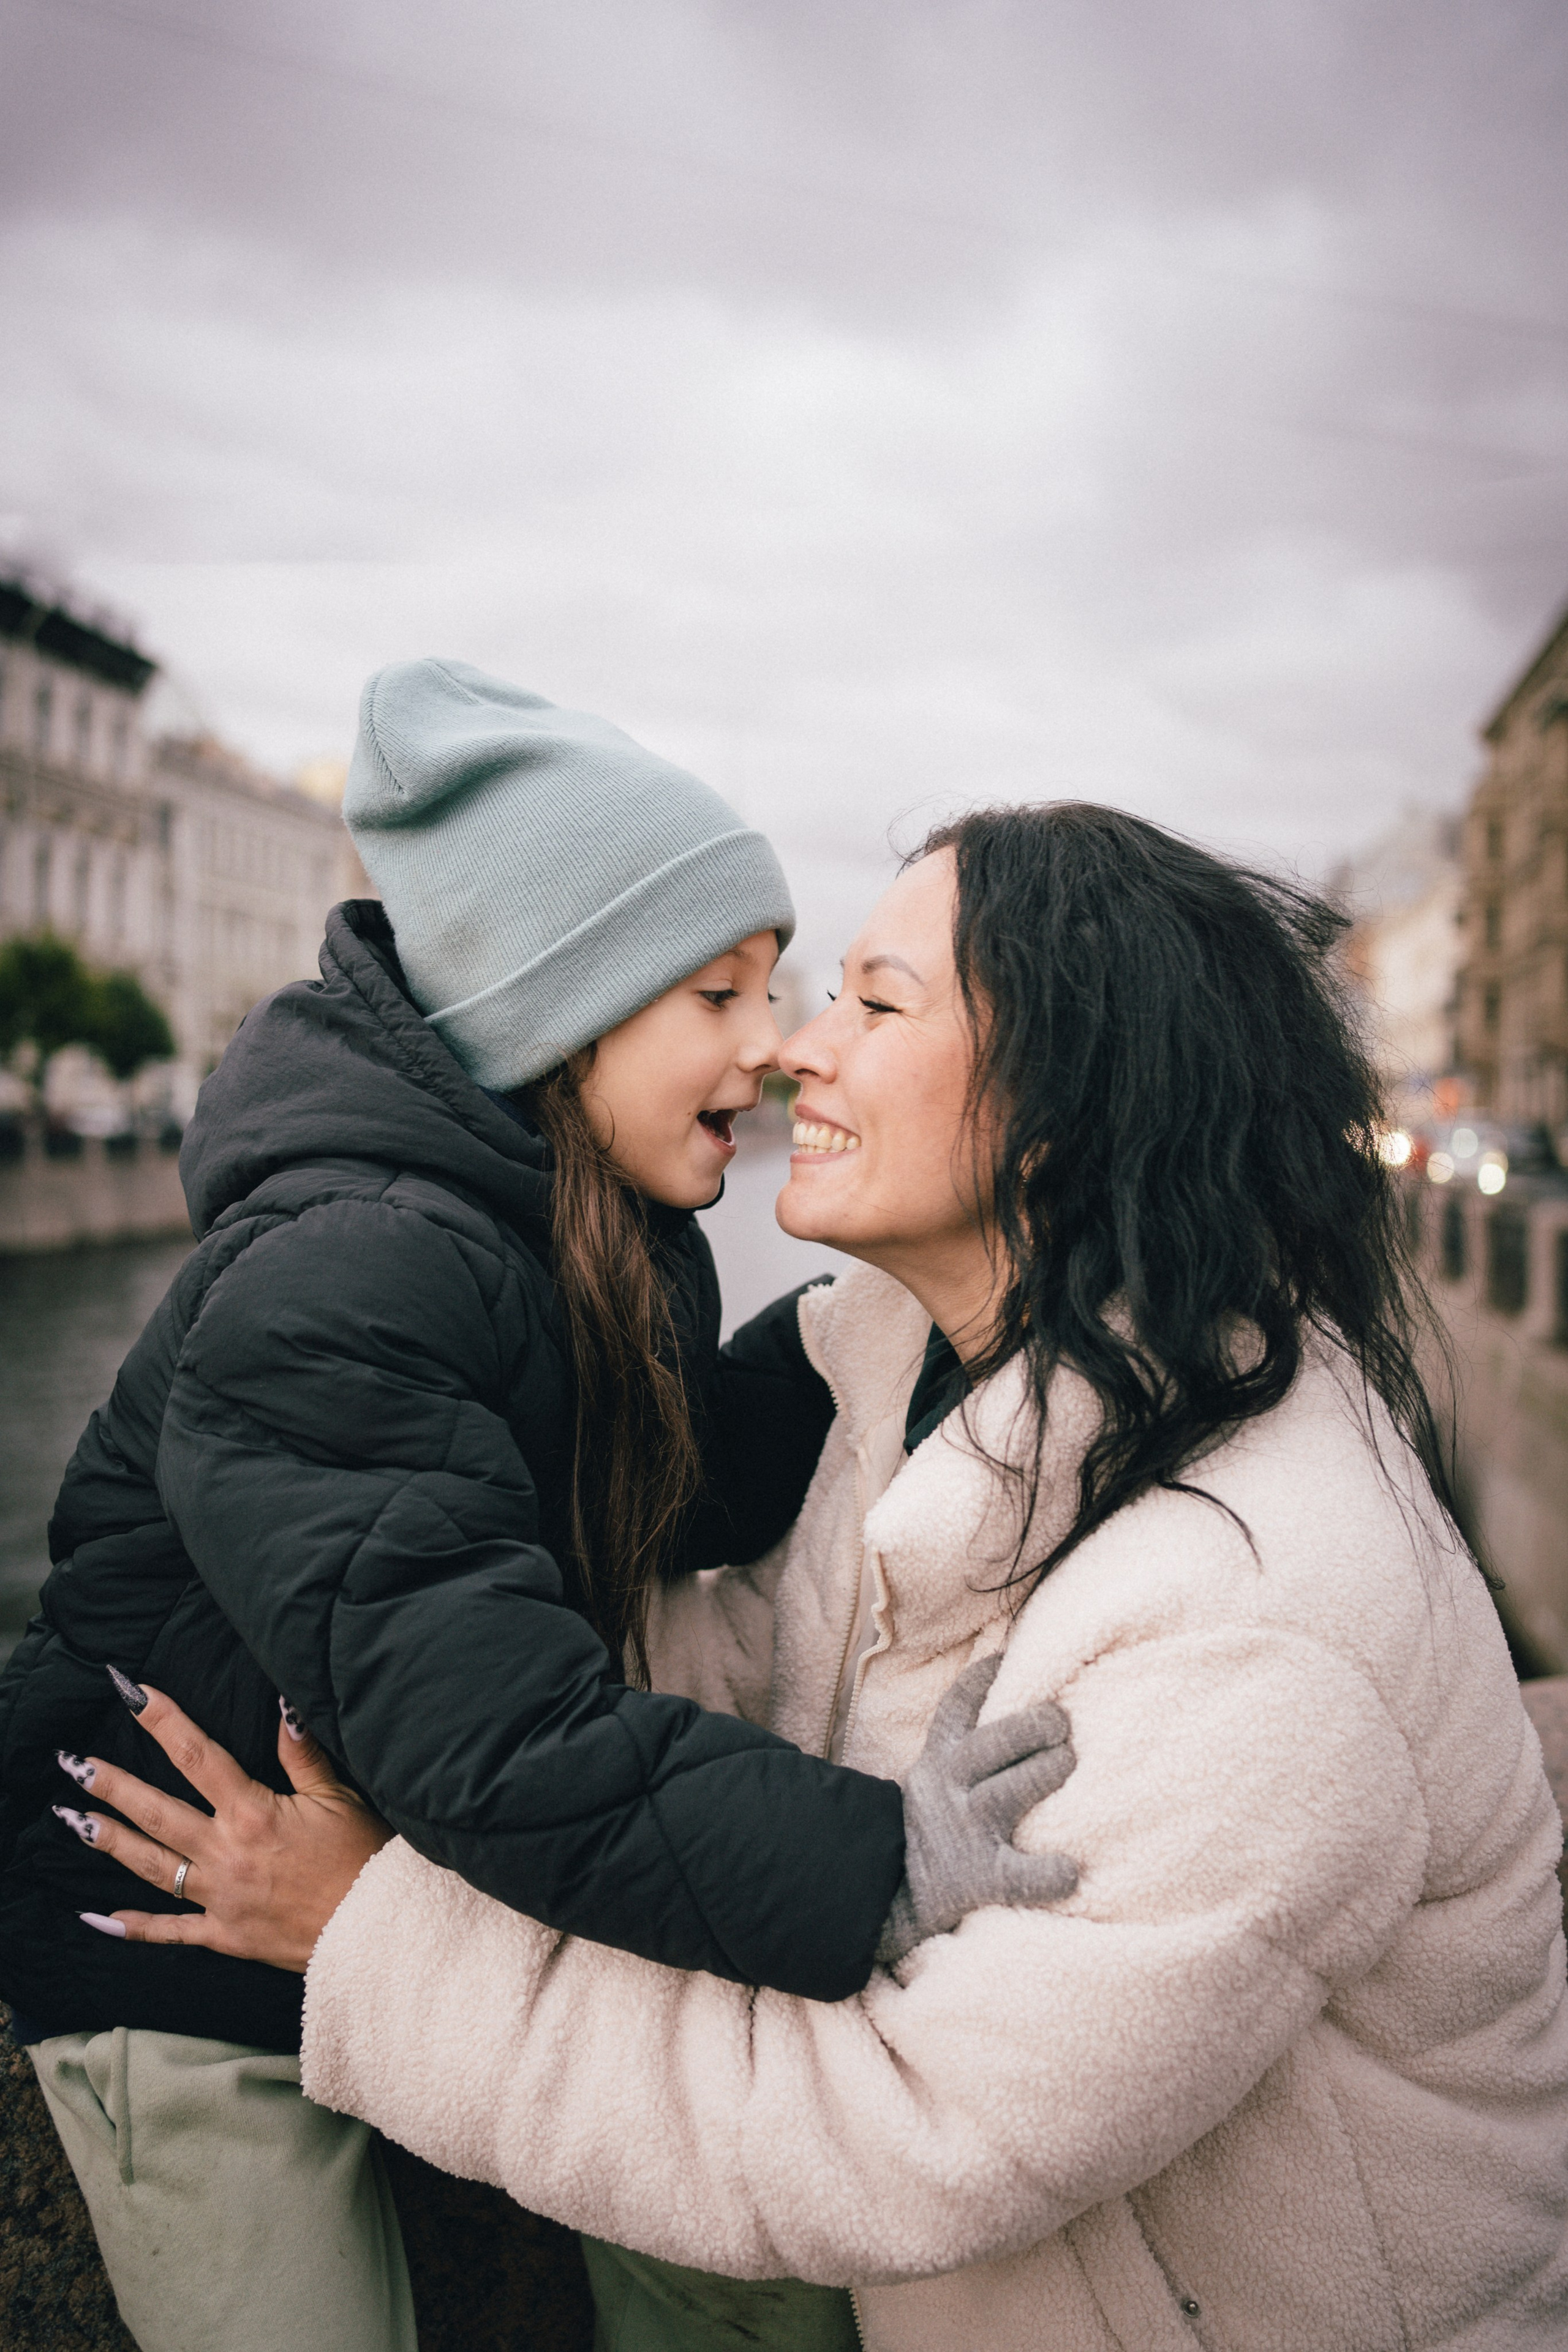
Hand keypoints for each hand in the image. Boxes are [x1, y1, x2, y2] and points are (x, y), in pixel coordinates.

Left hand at [59, 1685, 390, 1971]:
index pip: (197, 1754)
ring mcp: (221, 1897)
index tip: (130, 1693)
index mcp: (253, 1812)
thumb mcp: (339, 1797)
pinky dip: (135, 1926)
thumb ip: (302, 1754)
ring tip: (74, 1821)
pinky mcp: (226, 1935)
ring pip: (153, 1865)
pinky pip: (171, 1932)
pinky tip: (99, 1918)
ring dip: (111, 1842)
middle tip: (73, 1764)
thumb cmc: (365, 1858)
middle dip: (113, 1785)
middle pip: (158, 1811)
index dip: (162, 1720)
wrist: (378, 1928)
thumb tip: (281, 1705)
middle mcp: (227, 1853)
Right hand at [877, 1652, 1077, 1967]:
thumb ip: (960, 1749)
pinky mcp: (978, 1879)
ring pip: (1007, 1792)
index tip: (1010, 1654)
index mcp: (936, 1762)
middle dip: (1032, 1725)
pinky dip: (1046, 1873)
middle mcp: (948, 1790)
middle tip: (1062, 1722)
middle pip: (991, 1745)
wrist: (886, 1898)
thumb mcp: (930, 1779)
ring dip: (1044, 1772)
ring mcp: (964, 1833)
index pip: (956, 1710)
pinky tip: (1070, 1870)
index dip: (983, 1678)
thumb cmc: (927, 1831)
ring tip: (1068, 1762)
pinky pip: (1016, 1875)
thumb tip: (1005, 1701)